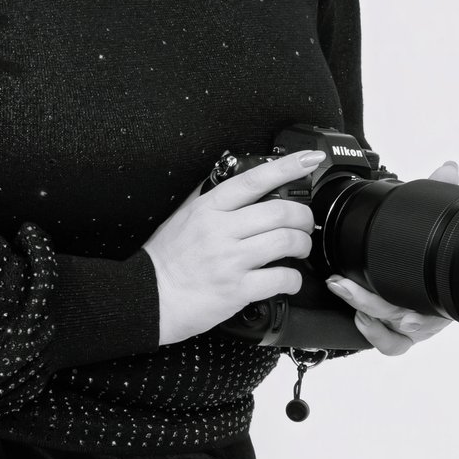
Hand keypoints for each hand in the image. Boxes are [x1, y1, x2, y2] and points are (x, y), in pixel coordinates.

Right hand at [144, 151, 325, 345]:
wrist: (149, 298)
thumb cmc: (165, 260)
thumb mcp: (181, 217)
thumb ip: (211, 200)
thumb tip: (238, 182)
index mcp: (209, 209)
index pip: (254, 180)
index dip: (287, 167)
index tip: (309, 161)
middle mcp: (220, 231)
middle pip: (281, 211)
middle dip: (303, 217)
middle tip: (303, 224)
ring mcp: (229, 260)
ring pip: (286, 241)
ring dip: (302, 245)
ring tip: (299, 249)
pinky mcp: (237, 289)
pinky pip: (281, 278)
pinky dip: (293, 278)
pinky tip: (288, 279)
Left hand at [328, 160, 458, 356]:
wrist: (429, 279)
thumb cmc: (431, 260)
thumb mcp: (432, 225)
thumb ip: (440, 194)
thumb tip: (448, 169)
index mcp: (442, 297)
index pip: (431, 311)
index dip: (417, 314)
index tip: (401, 307)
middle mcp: (429, 319)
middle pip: (403, 324)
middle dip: (372, 306)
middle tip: (345, 285)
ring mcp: (410, 331)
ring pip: (393, 341)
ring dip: (369, 323)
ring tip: (343, 294)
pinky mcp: (392, 334)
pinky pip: (386, 344)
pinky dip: (371, 333)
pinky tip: (355, 315)